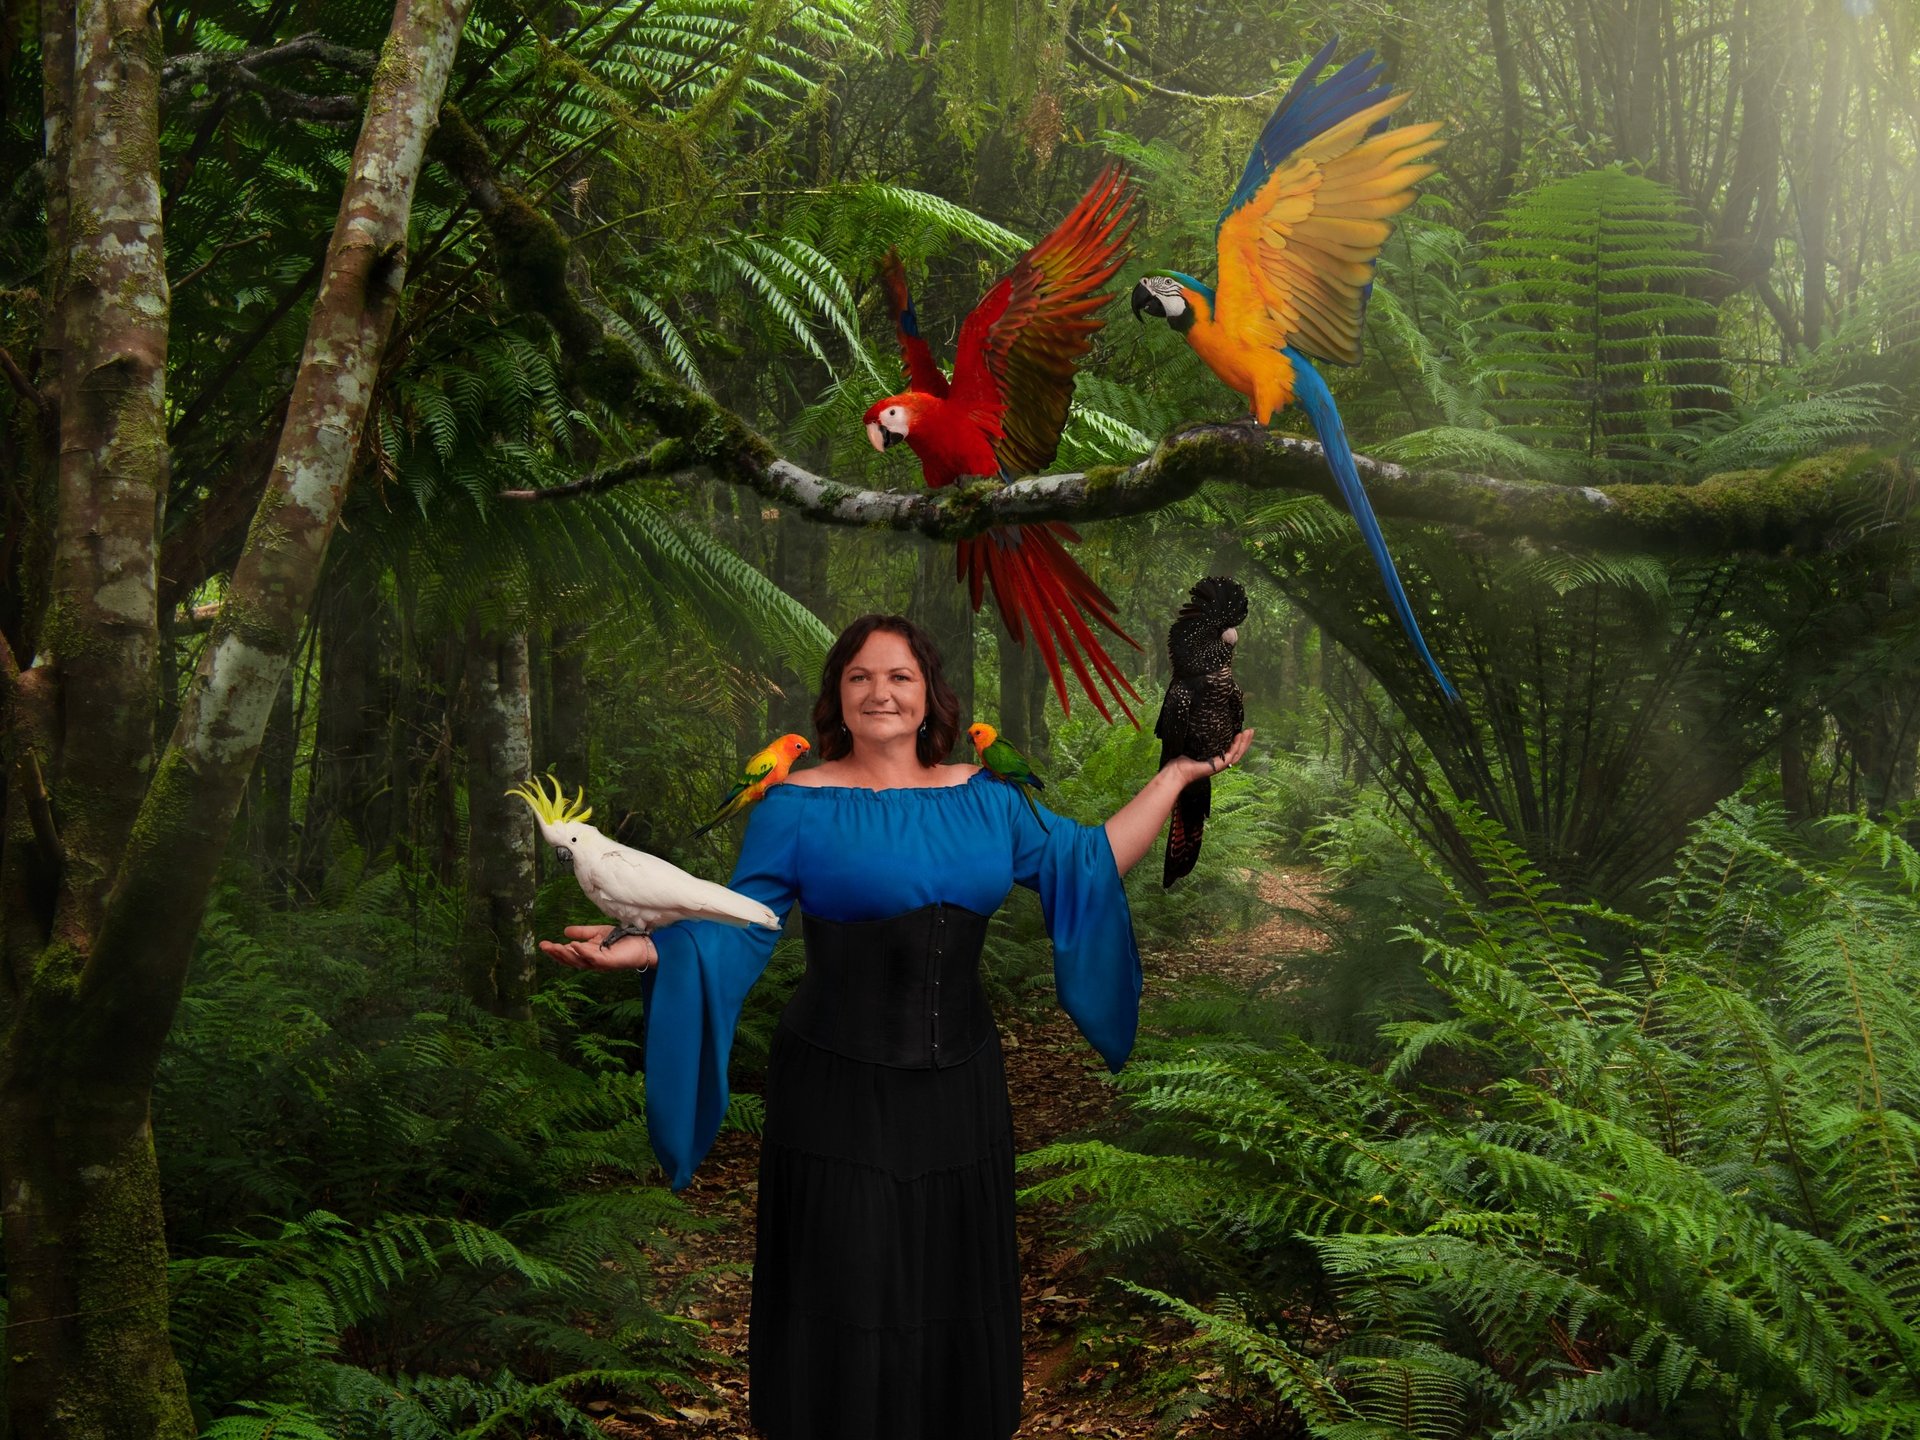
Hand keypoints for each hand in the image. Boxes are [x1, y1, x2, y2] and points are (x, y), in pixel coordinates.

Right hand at [539, 924, 658, 970]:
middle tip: (545, 946)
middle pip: (571, 960)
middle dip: (557, 954)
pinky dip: (584, 952)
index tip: (543, 944)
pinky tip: (575, 945)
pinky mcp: (609, 962)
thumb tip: (565, 932)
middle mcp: (591, 962)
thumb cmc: (621, 939)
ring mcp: (600, 964)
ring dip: (567, 954)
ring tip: (556, 947)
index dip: (555, 951)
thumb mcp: (598, 933)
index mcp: (587, 955)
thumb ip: (582, 933)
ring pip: (580, 961)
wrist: (641, 943)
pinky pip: (594, 959)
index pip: (568, 954)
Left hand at [1164, 727, 1253, 786]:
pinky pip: (1231, 755)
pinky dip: (1236, 746)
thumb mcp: (1196, 745)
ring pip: (1237, 753)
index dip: (1240, 741)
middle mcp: (1221, 762)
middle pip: (1238, 751)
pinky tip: (1238, 737)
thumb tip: (1203, 723)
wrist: (1178, 770)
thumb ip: (1202, 738)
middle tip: (1251, 730)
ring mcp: (1221, 765)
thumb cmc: (1183, 759)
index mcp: (1217, 758)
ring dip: (1244, 742)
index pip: (1232, 749)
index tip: (1243, 730)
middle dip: (1246, 741)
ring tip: (1249, 732)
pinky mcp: (1218, 766)